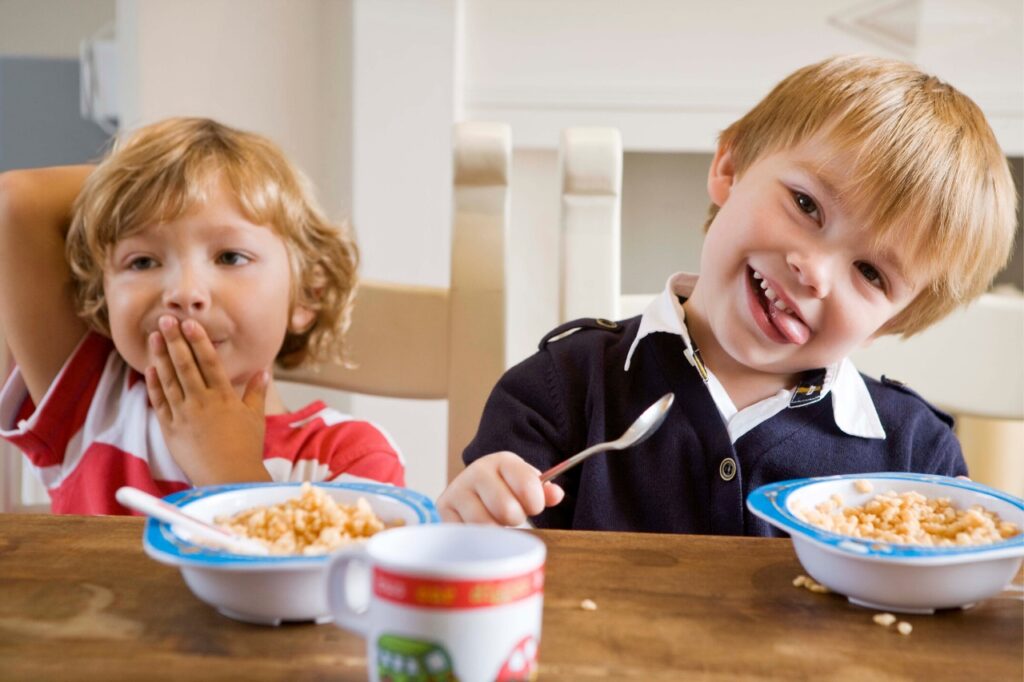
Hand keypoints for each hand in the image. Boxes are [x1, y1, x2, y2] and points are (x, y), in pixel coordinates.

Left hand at [145, 315, 271, 485]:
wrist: (228, 478)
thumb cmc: (245, 449)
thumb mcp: (255, 418)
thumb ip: (256, 392)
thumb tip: (263, 371)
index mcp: (224, 397)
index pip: (209, 361)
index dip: (199, 340)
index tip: (190, 323)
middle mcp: (202, 402)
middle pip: (186, 365)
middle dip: (175, 340)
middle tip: (166, 320)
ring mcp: (184, 415)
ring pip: (170, 379)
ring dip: (161, 356)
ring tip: (153, 336)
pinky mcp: (170, 429)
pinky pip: (160, 402)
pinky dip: (154, 384)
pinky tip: (151, 368)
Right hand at [437, 451, 564, 525]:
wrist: (471, 491)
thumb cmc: (505, 490)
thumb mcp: (526, 486)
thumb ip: (544, 492)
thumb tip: (556, 495)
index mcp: (502, 461)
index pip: (528, 485)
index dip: (536, 502)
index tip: (534, 507)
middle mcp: (477, 471)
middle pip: (507, 510)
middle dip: (515, 518)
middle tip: (511, 515)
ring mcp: (458, 490)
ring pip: (486, 526)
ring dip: (496, 531)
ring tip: (495, 522)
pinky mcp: (444, 510)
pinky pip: (467, 535)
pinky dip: (477, 538)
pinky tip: (479, 529)